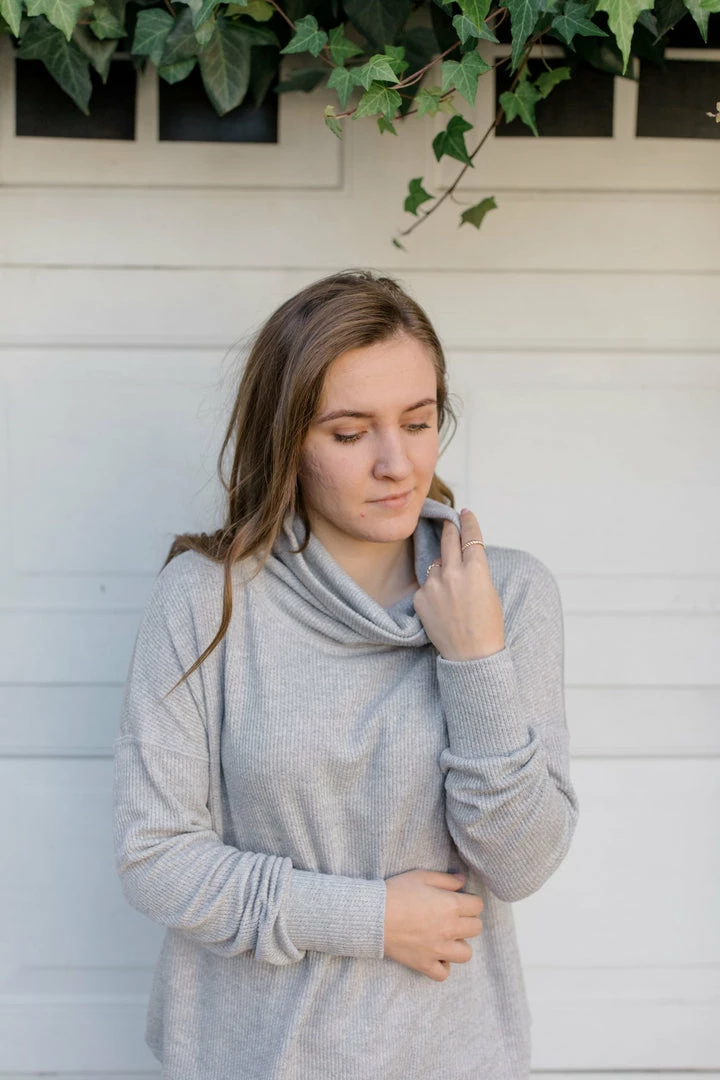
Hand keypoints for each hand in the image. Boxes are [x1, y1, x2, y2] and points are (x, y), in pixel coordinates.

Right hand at [383, 869, 483, 981]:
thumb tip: (462, 881)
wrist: (373, 916)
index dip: (470, 901)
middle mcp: (450, 929)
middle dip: (468, 920)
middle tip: (453, 916)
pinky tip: (435, 955)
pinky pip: (443, 974)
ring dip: (459, 945)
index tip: (459, 900)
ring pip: (466, 954)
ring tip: (446, 937)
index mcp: (451, 905)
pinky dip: (442, 966)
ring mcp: (438, 949)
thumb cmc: (397, 892)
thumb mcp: (422, 876)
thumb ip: (446, 879)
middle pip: (476, 928)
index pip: (478, 905)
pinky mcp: (424, 964)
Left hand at [413, 508, 504, 660]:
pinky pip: (426, 586)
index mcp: (476, 570)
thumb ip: (475, 570)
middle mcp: (453, 573)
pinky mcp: (420, 598)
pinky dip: (433, 591)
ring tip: (452, 590)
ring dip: (442, 569)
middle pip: (448, 540)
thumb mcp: (489, 591)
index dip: (468, 522)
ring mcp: (434, 585)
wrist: (471, 656)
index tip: (464, 513)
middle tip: (448, 522)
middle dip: (449, 529)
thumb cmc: (487, 625)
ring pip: (436, 565)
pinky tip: (442, 607)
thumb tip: (463, 556)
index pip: (470, 536)